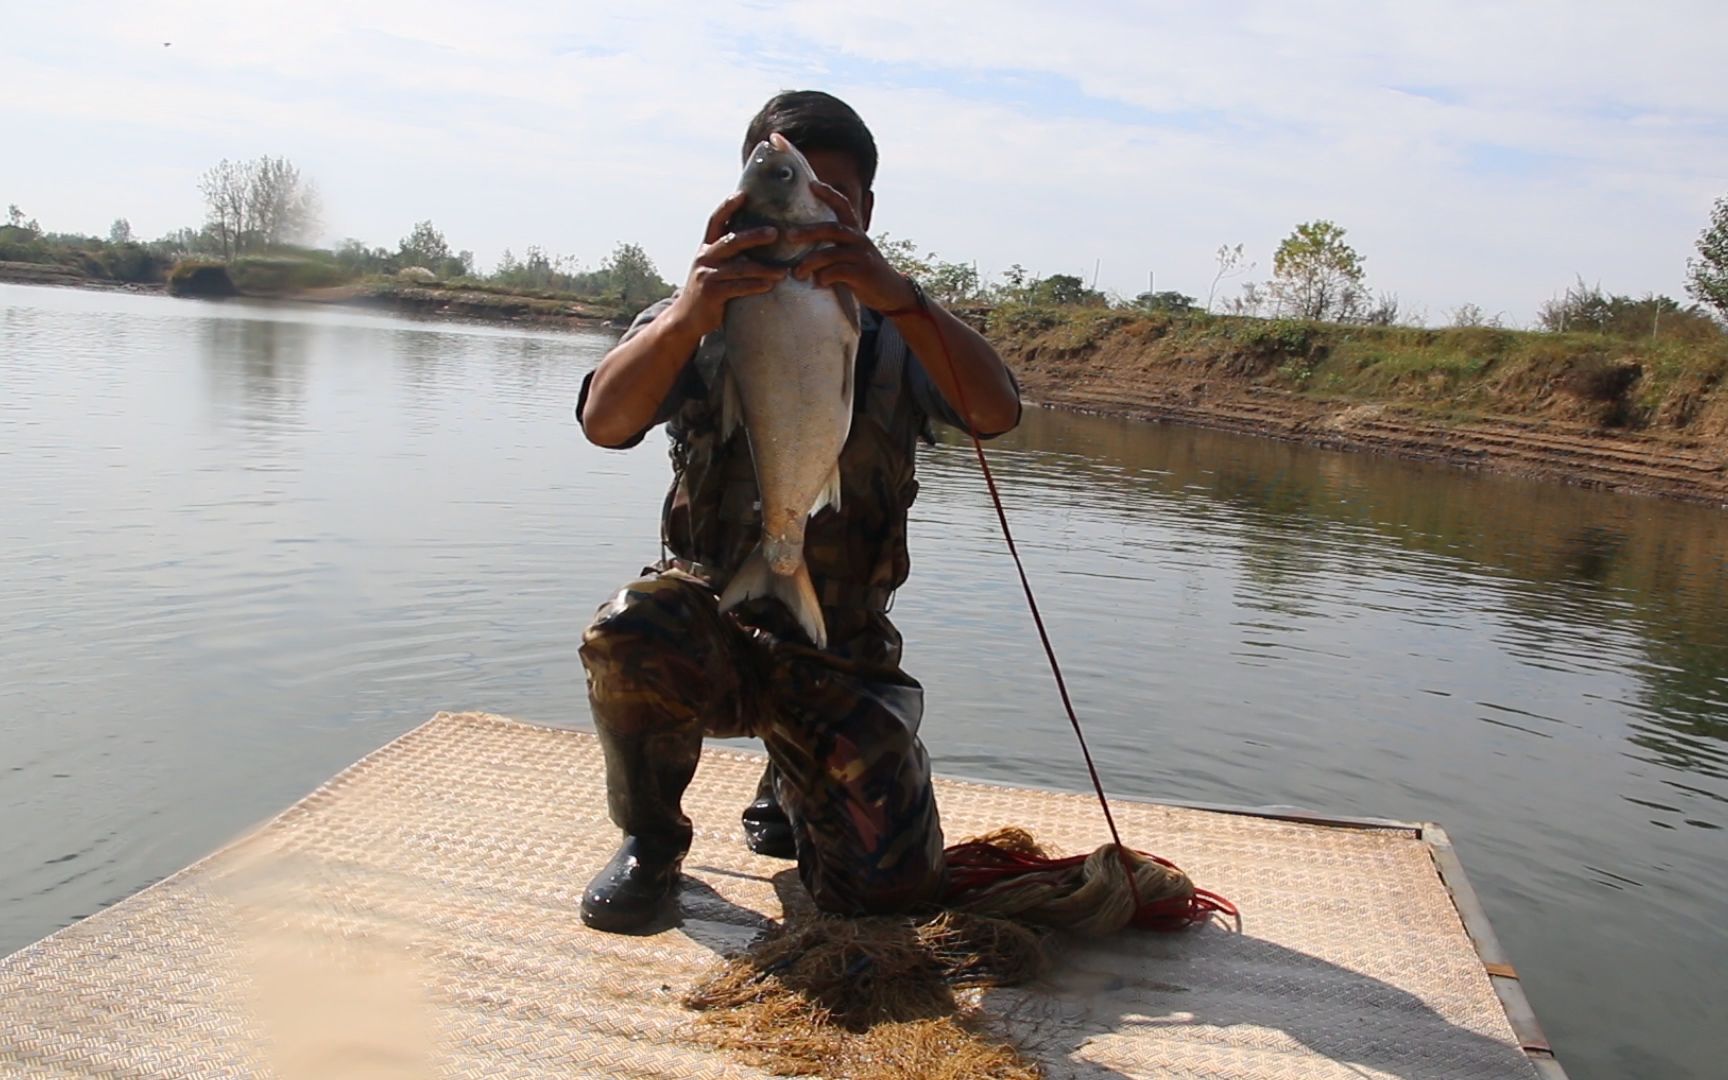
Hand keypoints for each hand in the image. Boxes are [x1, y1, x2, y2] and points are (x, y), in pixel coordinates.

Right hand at [669, 192, 786, 335]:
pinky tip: (770, 285)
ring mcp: (707, 275)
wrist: (687, 318)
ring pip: (739, 267)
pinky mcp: (711, 293)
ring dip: (763, 269)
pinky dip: (755, 286)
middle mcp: (705, 257)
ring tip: (783, 271)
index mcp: (707, 247)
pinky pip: (737, 287)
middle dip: (753, 236)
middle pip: (731, 241)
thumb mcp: (716, 267)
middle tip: (775, 233)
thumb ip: (731, 254)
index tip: (744, 194)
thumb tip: (760, 236)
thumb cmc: (710, 289)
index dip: (728, 206)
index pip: (716, 221)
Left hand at [785, 183, 918, 313]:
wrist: (891, 291)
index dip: (829, 194)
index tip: (812, 184)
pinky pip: (840, 272)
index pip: (843, 205)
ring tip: (797, 272)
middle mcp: (859, 239)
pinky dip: (825, 277)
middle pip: (832, 229)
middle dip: (809, 231)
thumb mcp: (851, 253)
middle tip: (789, 235)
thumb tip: (801, 243)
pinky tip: (818, 282)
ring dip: (811, 262)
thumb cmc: (862, 271)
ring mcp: (862, 256)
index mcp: (854, 231)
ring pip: (832, 253)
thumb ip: (833, 246)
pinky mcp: (864, 273)